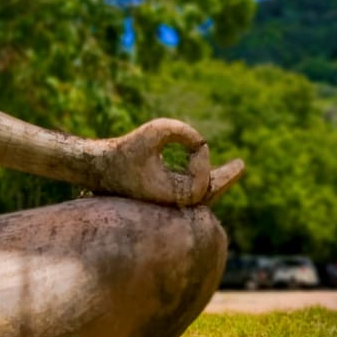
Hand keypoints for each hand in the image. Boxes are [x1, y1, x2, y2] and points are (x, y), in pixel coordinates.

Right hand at [95, 118, 243, 206]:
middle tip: (241, 164)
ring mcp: (165, 201)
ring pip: (197, 192)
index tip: (195, 142)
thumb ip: (182, 130)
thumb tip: (200, 142)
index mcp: (173, 199)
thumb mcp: (155, 131)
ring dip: (214, 178)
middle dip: (225, 178)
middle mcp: (172, 206)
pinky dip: (197, 176)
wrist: (95, 167)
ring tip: (233, 169)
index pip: (204, 181)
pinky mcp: (158, 194)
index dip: (201, 157)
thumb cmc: (123, 151)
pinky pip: (184, 187)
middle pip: (208, 195)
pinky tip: (201, 168)